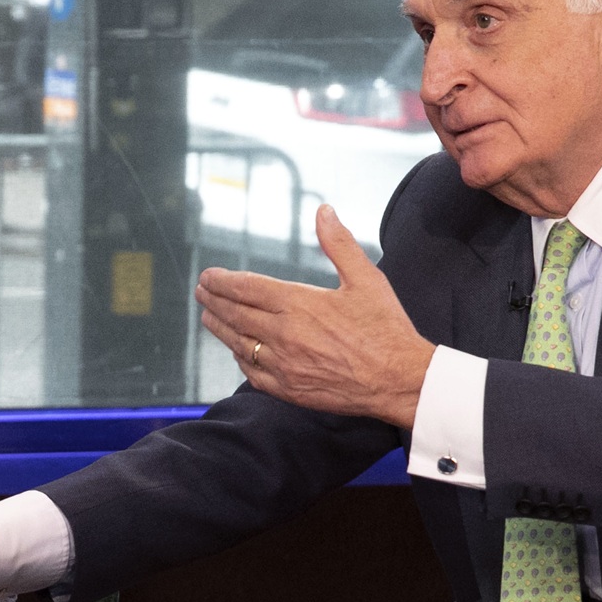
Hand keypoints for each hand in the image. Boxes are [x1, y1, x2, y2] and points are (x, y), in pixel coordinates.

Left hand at [195, 203, 435, 426]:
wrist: (399, 380)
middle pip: (235, 315)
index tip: (208, 276)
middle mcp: (284, 335)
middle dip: (213, 301)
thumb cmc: (386, 329)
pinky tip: (237, 350)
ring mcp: (283, 365)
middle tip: (201, 292)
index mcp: (299, 304)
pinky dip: (240, 357)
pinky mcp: (288, 390)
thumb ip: (338, 244)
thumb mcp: (366, 279)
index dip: (222, 281)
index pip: (246, 288)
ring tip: (208, 316)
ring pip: (238, 344)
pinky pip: (252, 373)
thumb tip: (324, 211)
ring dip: (219, 327)